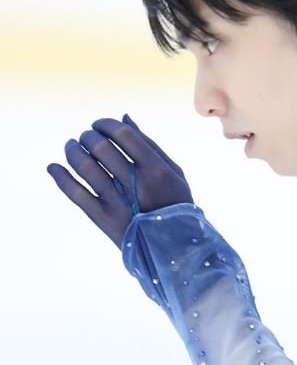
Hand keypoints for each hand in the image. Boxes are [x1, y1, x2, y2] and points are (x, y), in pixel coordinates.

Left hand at [47, 114, 194, 249]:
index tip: (99, 124)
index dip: (106, 124)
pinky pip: (76, 194)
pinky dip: (60, 177)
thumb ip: (151, 145)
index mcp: (156, 169)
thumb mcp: (174, 173)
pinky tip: (53, 167)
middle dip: (88, 136)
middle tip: (86, 136)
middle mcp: (136, 184)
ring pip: (85, 167)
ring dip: (72, 151)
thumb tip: (124, 118)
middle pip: (101, 147)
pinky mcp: (103, 218)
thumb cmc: (175, 203)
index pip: (124, 134)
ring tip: (71, 146)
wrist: (174, 246)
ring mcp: (118, 202)